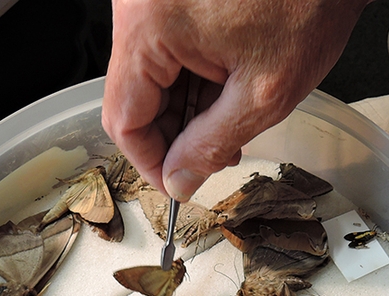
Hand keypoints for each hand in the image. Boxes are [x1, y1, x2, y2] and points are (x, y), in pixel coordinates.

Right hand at [102, 0, 370, 200]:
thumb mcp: (264, 93)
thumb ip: (212, 146)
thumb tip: (178, 180)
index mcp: (148, 25)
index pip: (123, 120)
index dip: (151, 163)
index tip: (178, 183)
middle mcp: (137, 6)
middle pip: (133, 100)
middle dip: (173, 137)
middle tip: (212, 157)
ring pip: (149, 82)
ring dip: (184, 112)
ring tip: (228, 124)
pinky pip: (163, 56)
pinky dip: (189, 82)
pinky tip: (222, 93)